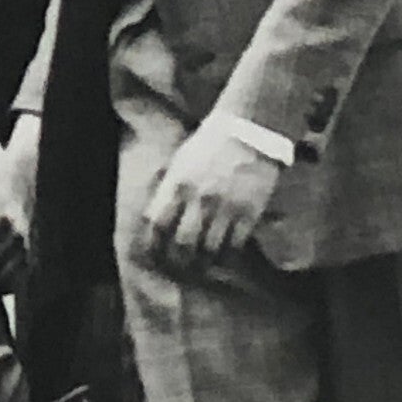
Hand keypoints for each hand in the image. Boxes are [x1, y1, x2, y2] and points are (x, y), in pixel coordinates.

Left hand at [141, 118, 283, 275]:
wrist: (248, 133)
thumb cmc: (209, 145)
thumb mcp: (180, 163)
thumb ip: (169, 189)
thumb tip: (158, 215)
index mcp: (177, 185)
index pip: (157, 223)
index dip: (152, 243)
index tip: (153, 253)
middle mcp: (198, 200)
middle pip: (181, 243)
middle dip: (176, 260)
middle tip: (176, 267)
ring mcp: (225, 209)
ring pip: (208, 250)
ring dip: (201, 263)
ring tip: (199, 268)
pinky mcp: (248, 214)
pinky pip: (234, 246)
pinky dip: (226, 256)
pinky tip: (222, 258)